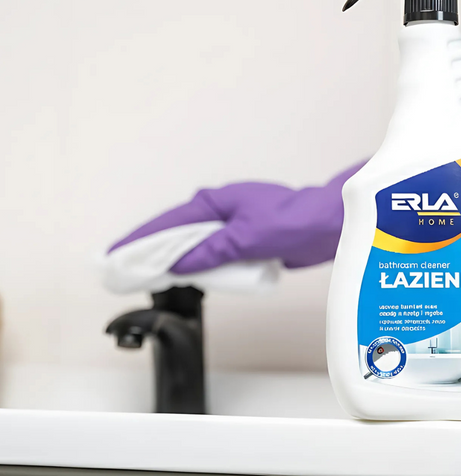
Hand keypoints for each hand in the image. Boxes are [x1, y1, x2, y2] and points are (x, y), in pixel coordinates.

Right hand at [108, 161, 365, 272]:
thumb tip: (178, 263)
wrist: (326, 225)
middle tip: (122, 268)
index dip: (141, 239)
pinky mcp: (241, 241)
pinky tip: (183, 276)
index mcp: (216, 202)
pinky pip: (210, 254)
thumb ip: (212, 250)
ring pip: (192, 245)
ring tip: (145, 275)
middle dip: (150, 250)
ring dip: (172, 259)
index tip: (115, 253)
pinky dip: (196, 265)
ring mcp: (229, 226)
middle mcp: (219, 212)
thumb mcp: (247, 236)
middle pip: (176, 233)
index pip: (169, 222)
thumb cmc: (292, 220)